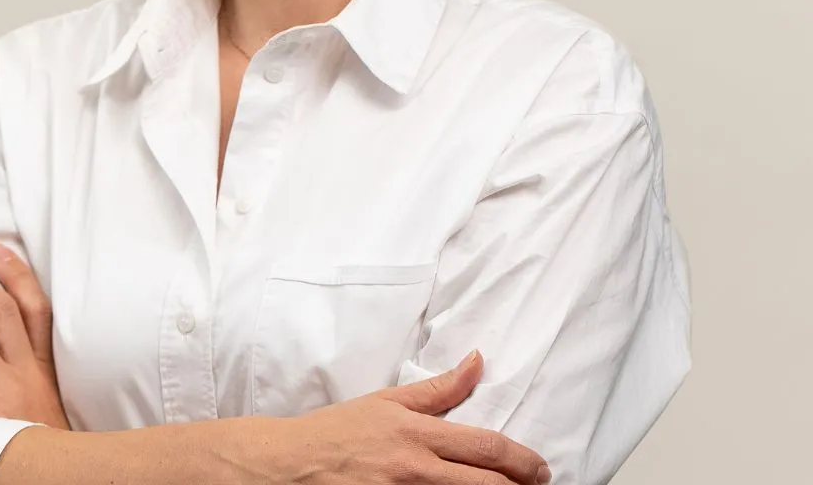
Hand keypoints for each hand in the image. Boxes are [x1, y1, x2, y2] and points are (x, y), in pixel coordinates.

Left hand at [0, 243, 69, 429]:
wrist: (55, 474)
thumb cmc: (48, 443)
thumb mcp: (51, 400)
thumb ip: (33, 373)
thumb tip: (6, 349)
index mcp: (44, 365)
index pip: (36, 306)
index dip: (18, 274)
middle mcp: (25, 369)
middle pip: (0, 310)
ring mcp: (5, 388)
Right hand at [273, 351, 550, 484]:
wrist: (293, 465)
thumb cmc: (340, 430)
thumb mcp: (388, 401)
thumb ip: (438, 389)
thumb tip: (477, 361)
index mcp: (417, 434)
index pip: (485, 448)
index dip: (522, 460)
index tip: (540, 468)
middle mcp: (416, 469)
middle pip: (486, 484)